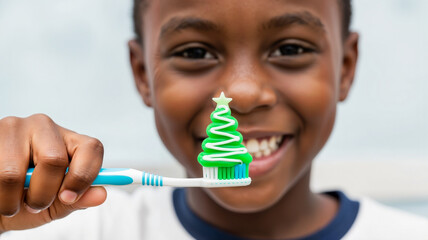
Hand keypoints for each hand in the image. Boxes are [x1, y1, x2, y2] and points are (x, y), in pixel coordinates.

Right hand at [0, 114, 106, 231]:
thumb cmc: (28, 198)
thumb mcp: (56, 204)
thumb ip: (78, 200)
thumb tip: (101, 195)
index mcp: (70, 140)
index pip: (91, 148)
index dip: (83, 176)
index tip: (68, 198)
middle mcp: (45, 127)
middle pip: (54, 160)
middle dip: (44, 193)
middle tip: (34, 205)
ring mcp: (15, 127)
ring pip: (15, 173)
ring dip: (13, 199)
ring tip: (12, 203)